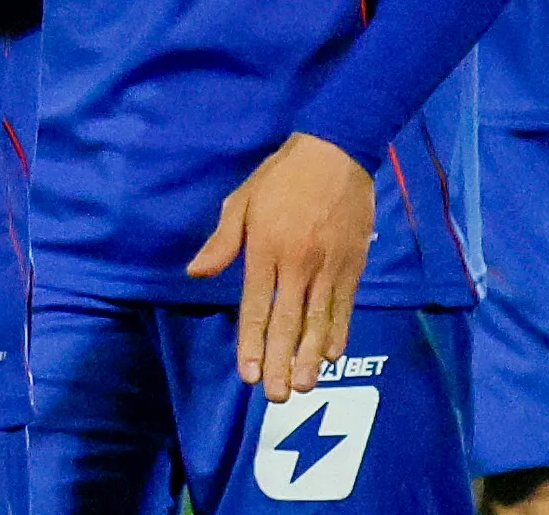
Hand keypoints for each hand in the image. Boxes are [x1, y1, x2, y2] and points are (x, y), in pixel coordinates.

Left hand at [190, 132, 375, 399]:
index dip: (253, 342)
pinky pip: (344, 305)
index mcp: (265, 248)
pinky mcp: (352, 264)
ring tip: (305, 386)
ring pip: (319, 320)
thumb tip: (196, 273)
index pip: (256, 306)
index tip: (250, 373)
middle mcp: (297, 262)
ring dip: (311, 356)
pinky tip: (332, 354)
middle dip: (282, 361)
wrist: (336, 152)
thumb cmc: (281, 177)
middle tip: (278, 396)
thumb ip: (223, 242)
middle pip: (288, 321)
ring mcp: (328, 265)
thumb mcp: (242, 200)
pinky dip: (338, 331)